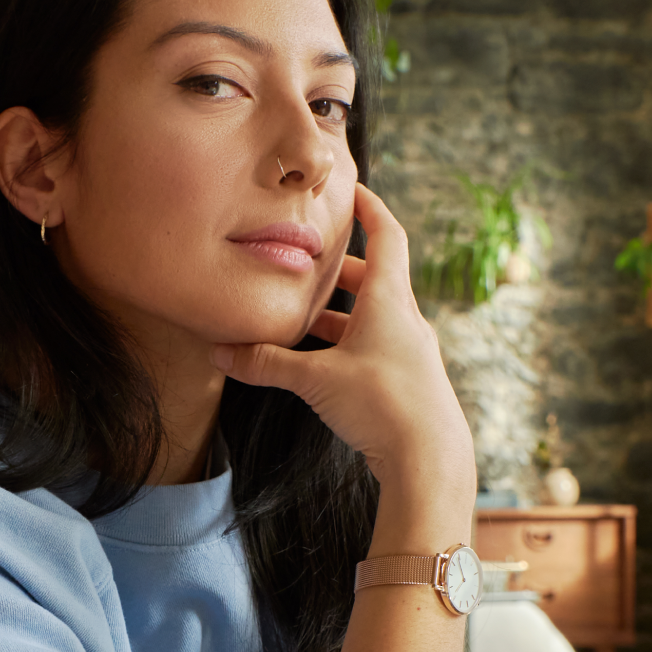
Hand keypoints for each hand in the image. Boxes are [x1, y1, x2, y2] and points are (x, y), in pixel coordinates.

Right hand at [211, 183, 473, 496]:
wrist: (430, 461)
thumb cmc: (382, 406)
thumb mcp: (315, 380)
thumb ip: (267, 363)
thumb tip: (221, 353)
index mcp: (389, 300)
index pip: (386, 235)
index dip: (369, 207)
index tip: (352, 189)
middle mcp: (404, 319)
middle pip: (373, 277)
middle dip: (337, 268)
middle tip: (306, 260)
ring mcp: (409, 351)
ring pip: (371, 316)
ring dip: (339, 312)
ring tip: (301, 315)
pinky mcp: (407, 380)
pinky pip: (374, 347)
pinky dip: (347, 343)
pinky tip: (320, 362)